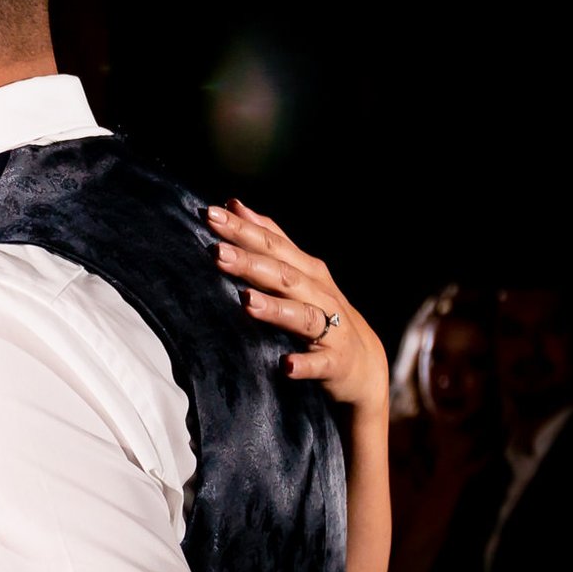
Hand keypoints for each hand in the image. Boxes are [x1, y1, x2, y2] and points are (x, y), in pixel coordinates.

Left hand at [208, 200, 388, 413]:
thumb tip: (234, 205)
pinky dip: (304, 364)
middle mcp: (318, 294)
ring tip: (247, 301)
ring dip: (276, 309)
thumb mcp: (297, 272)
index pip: (271, 244)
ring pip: (303, 316)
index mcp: (305, 271)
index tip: (209, 214)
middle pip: (283, 275)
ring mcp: (330, 329)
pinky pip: (319, 364)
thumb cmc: (320, 311)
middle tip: (217, 253)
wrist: (362, 364)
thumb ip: (268, 240)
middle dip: (251, 263)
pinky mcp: (334, 362)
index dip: (242, 229)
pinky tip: (286, 366)